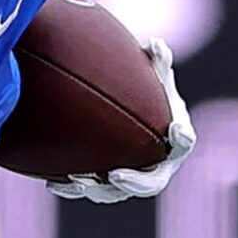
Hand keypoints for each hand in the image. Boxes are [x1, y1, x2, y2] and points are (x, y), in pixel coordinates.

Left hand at [47, 35, 195, 203]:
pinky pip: (90, 191)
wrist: (130, 121)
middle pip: (150, 183)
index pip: (184, 143)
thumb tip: (155, 43)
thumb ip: (158, 63)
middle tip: (117, 175)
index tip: (175, 129)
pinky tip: (54, 184)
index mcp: (174, 142)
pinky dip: (72, 190)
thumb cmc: (149, 98)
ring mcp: (131, 180)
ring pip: (115, 193)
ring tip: (80, 180)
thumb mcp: (155, 79)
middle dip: (135, 182)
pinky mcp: (105, 186)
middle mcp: (156, 167)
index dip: (182, 137)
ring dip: (98, 190)